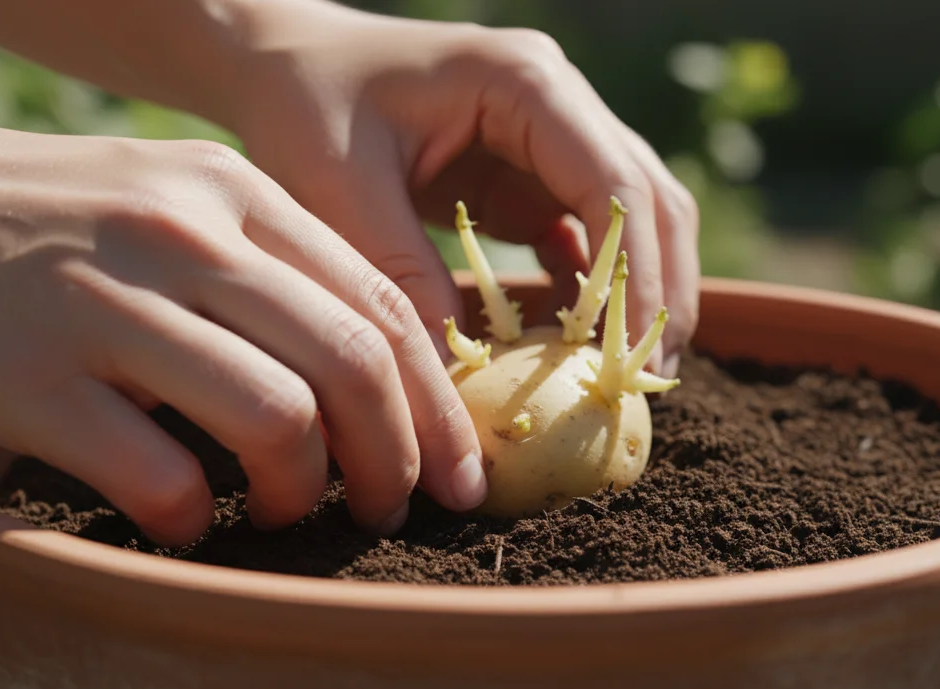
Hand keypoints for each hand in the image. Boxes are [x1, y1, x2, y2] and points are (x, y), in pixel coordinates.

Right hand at [0, 111, 486, 544]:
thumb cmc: (44, 224)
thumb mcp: (168, 204)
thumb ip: (265, 268)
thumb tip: (373, 379)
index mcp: (232, 195)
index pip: (380, 303)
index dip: (438, 401)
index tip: (459, 470)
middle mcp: (183, 238)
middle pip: (352, 363)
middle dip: (396, 458)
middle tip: (391, 511)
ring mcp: (107, 304)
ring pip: (277, 417)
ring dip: (303, 490)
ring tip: (285, 513)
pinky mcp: (33, 381)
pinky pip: (158, 475)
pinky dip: (190, 520)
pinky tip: (180, 523)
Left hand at [221, 2, 699, 376]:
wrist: (279, 63)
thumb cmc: (303, 103)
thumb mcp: (339, 186)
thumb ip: (400, 270)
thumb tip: (456, 374)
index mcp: (525, 83)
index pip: (613, 182)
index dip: (635, 270)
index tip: (629, 351)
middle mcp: (557, 103)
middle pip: (648, 199)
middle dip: (659, 287)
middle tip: (650, 371)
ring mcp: (549, 141)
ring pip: (630, 220)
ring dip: (636, 293)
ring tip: (626, 372)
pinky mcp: (526, 180)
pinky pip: (581, 241)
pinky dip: (588, 294)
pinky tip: (572, 351)